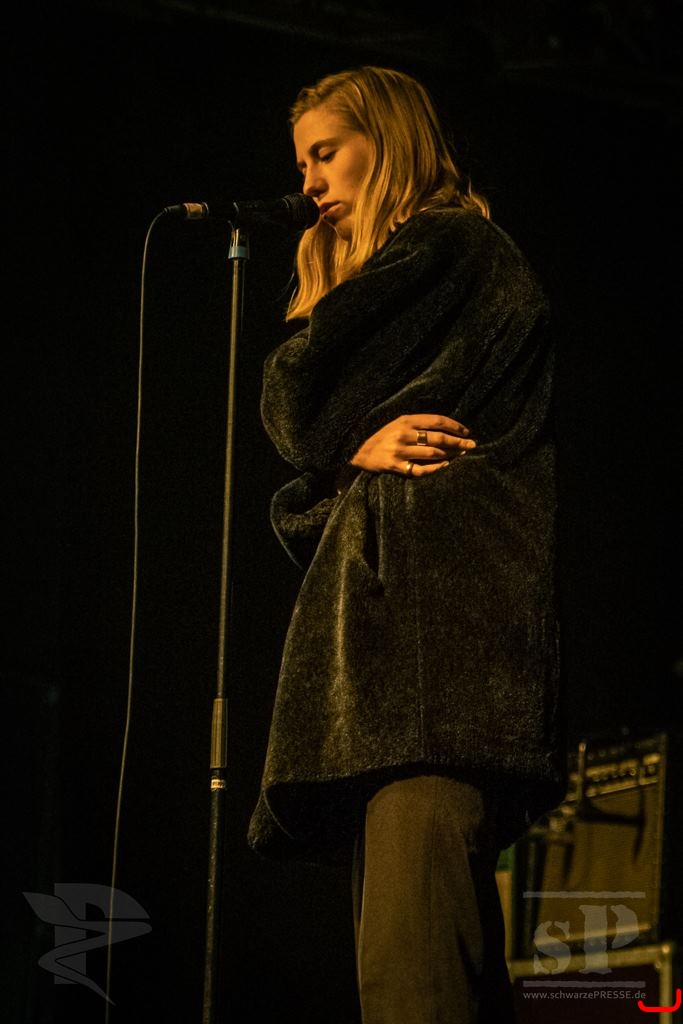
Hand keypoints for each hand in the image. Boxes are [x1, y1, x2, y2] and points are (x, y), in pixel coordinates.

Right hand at [350, 414, 475, 476]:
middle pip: (438, 438)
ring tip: (461, 455)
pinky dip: (435, 468)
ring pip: (433, 453)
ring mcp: (400, 451)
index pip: (437, 421)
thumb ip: (418, 424)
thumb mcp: (398, 423)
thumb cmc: (382, 437)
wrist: (357, 450)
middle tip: (472, 445)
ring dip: (451, 454)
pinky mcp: (396, 466)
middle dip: (458, 442)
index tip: (467, 432)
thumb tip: (446, 430)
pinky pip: (420, 469)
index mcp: (406, 420)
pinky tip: (445, 466)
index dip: (455, 426)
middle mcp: (403, 434)